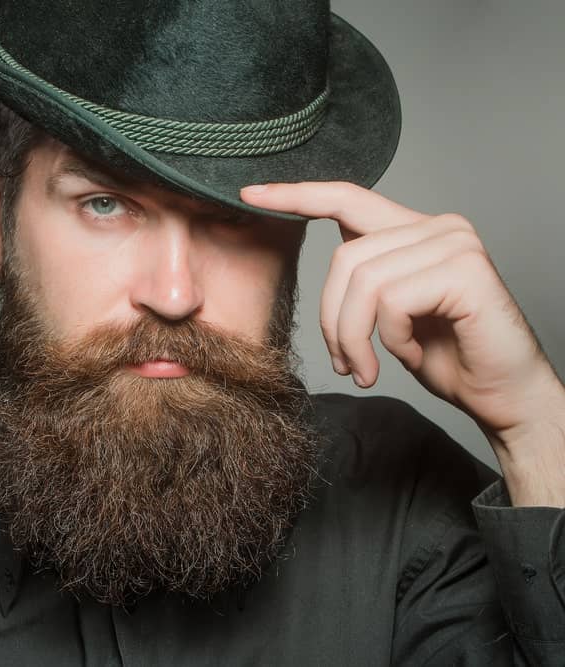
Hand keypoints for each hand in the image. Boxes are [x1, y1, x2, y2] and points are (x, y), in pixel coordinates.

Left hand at [241, 182, 564, 504]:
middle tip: (346, 363)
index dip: (296, 195)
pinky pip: (391, 302)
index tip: (250, 194)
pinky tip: (413, 354)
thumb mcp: (389, 314)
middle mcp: (438, 226)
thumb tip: (327, 264)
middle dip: (331, 319)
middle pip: (343, 257)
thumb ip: (363, 280)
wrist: (503, 396)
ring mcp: (454, 243)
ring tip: (369, 367)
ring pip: (362, 281)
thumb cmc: (446, 356)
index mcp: (414, 230)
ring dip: (354, 337)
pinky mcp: (465, 270)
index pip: (346, 197)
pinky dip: (391, 340)